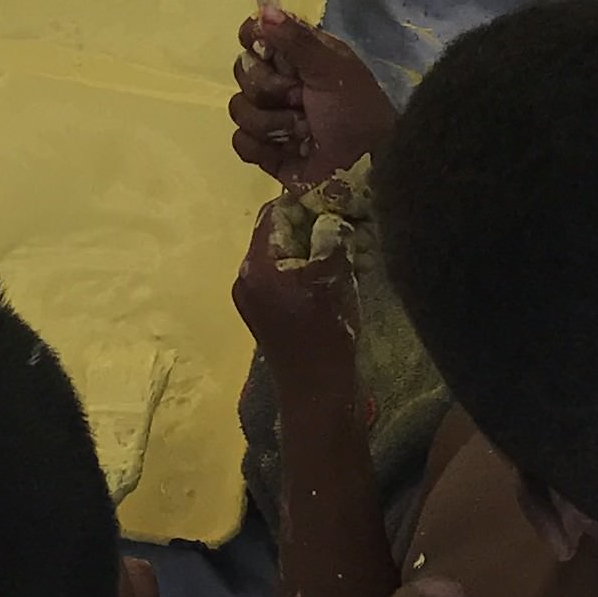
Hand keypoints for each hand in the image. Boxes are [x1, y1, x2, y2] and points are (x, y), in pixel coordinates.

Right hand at [229, 11, 396, 187]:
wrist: (367, 169)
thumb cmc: (356, 112)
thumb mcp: (332, 70)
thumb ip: (296, 41)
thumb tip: (264, 10)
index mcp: (299, 56)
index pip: (257, 34)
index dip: (253, 39)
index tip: (261, 48)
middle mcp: (282, 82)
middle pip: (242, 71)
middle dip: (271, 90)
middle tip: (301, 99)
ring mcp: (271, 117)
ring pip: (239, 108)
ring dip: (273, 122)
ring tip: (304, 131)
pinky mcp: (265, 151)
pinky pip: (241, 142)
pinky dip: (262, 148)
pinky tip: (288, 151)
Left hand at [232, 203, 362, 400]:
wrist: (316, 394)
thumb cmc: (325, 335)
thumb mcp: (332, 278)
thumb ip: (329, 237)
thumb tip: (330, 214)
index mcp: (255, 266)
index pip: (274, 213)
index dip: (306, 202)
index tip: (337, 201)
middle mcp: (245, 278)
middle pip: (279, 235)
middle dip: (315, 227)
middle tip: (350, 226)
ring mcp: (253, 299)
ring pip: (286, 258)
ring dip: (317, 250)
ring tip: (352, 252)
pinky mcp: (266, 315)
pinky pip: (286, 279)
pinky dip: (310, 272)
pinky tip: (341, 275)